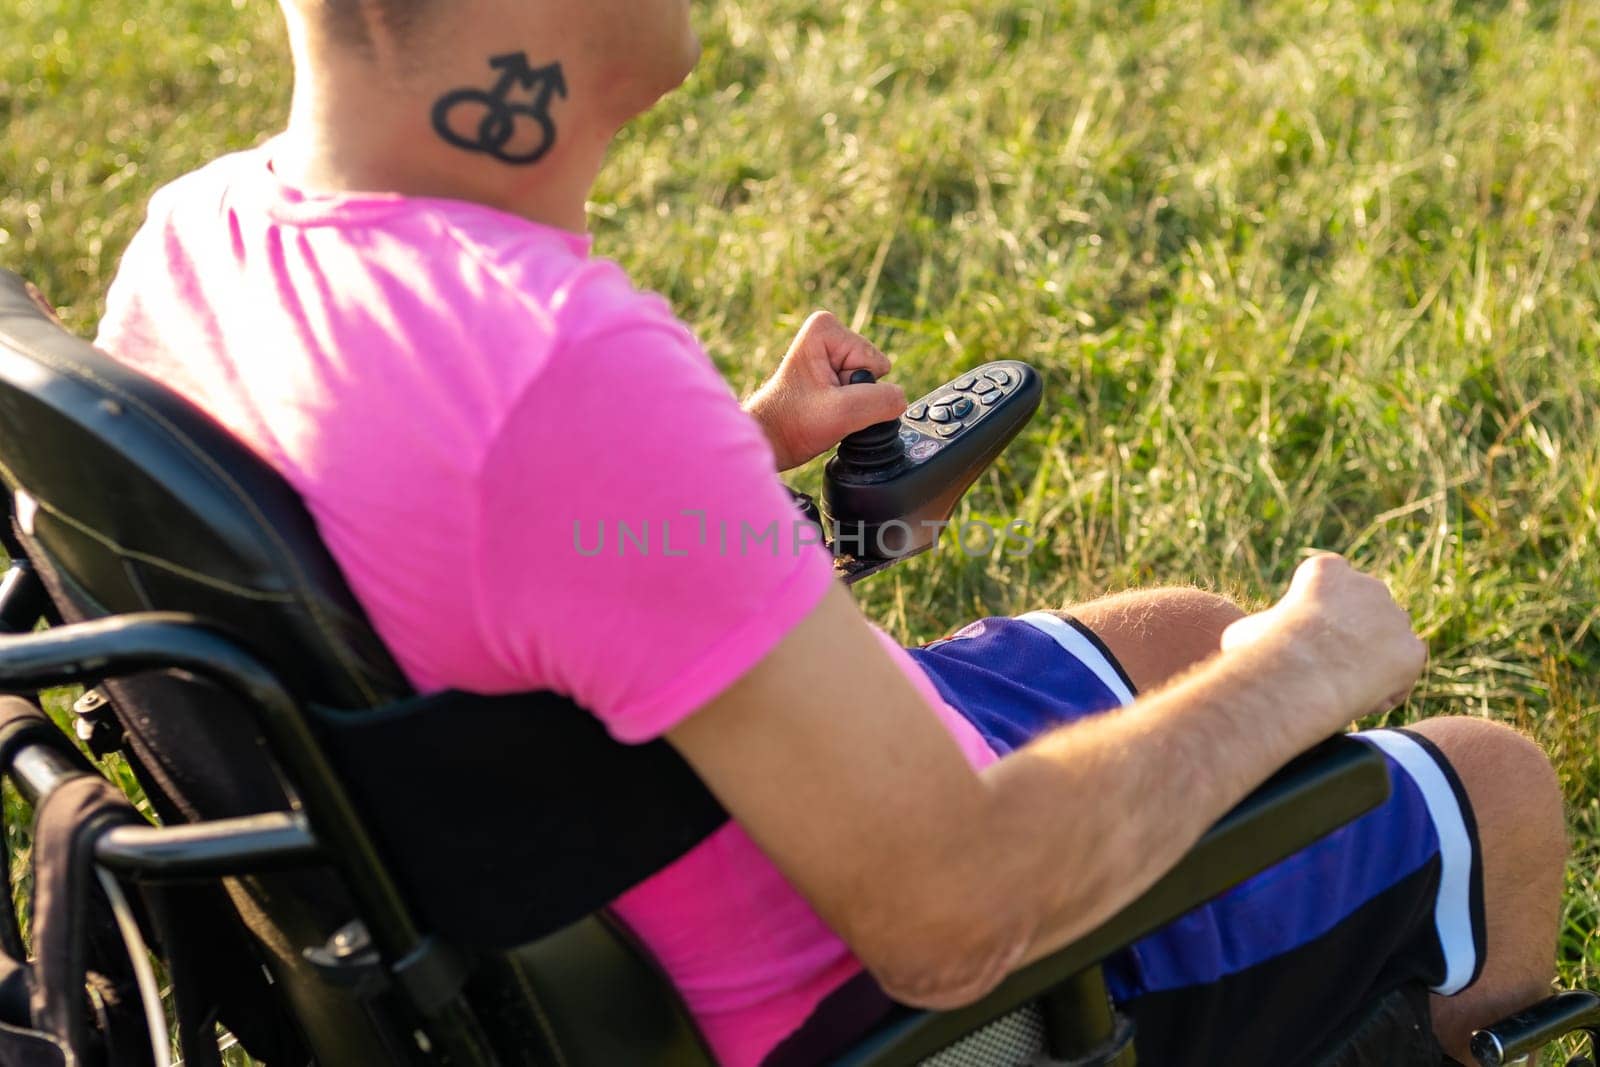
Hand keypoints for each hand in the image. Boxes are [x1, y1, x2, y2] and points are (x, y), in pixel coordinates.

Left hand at [744, 311, 907, 470]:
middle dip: (854, 397)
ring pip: (869, 386)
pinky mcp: (831, 373)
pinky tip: (824, 411)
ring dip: (850, 405)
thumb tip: (901, 399)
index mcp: (826, 328)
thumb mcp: (842, 413)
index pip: (875, 363)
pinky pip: (860, 393)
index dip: (856, 388)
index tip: (826, 397)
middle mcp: (828, 335)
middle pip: (873, 372)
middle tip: (824, 406)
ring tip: (822, 409)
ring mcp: (830, 355)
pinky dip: (847, 408)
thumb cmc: (792, 423)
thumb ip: (881, 401)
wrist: (770, 440)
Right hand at [1221, 554, 1426, 722]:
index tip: (1306, 636)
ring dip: (1372, 660)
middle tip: (1329, 665)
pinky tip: (1361, 701)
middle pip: (1366, 608)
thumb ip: (1260, 630)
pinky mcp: (1412, 651)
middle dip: (1353, 633)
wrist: (1300, 675)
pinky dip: (1387, 687)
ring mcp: (1395, 617)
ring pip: (1388, 639)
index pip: (1332, 583)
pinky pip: (1402, 671)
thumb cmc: (1265, 649)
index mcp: (1326, 570)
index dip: (1318, 612)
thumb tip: (1248, 644)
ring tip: (1344, 688)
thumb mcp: (1243, 631)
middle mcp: (1368, 585)